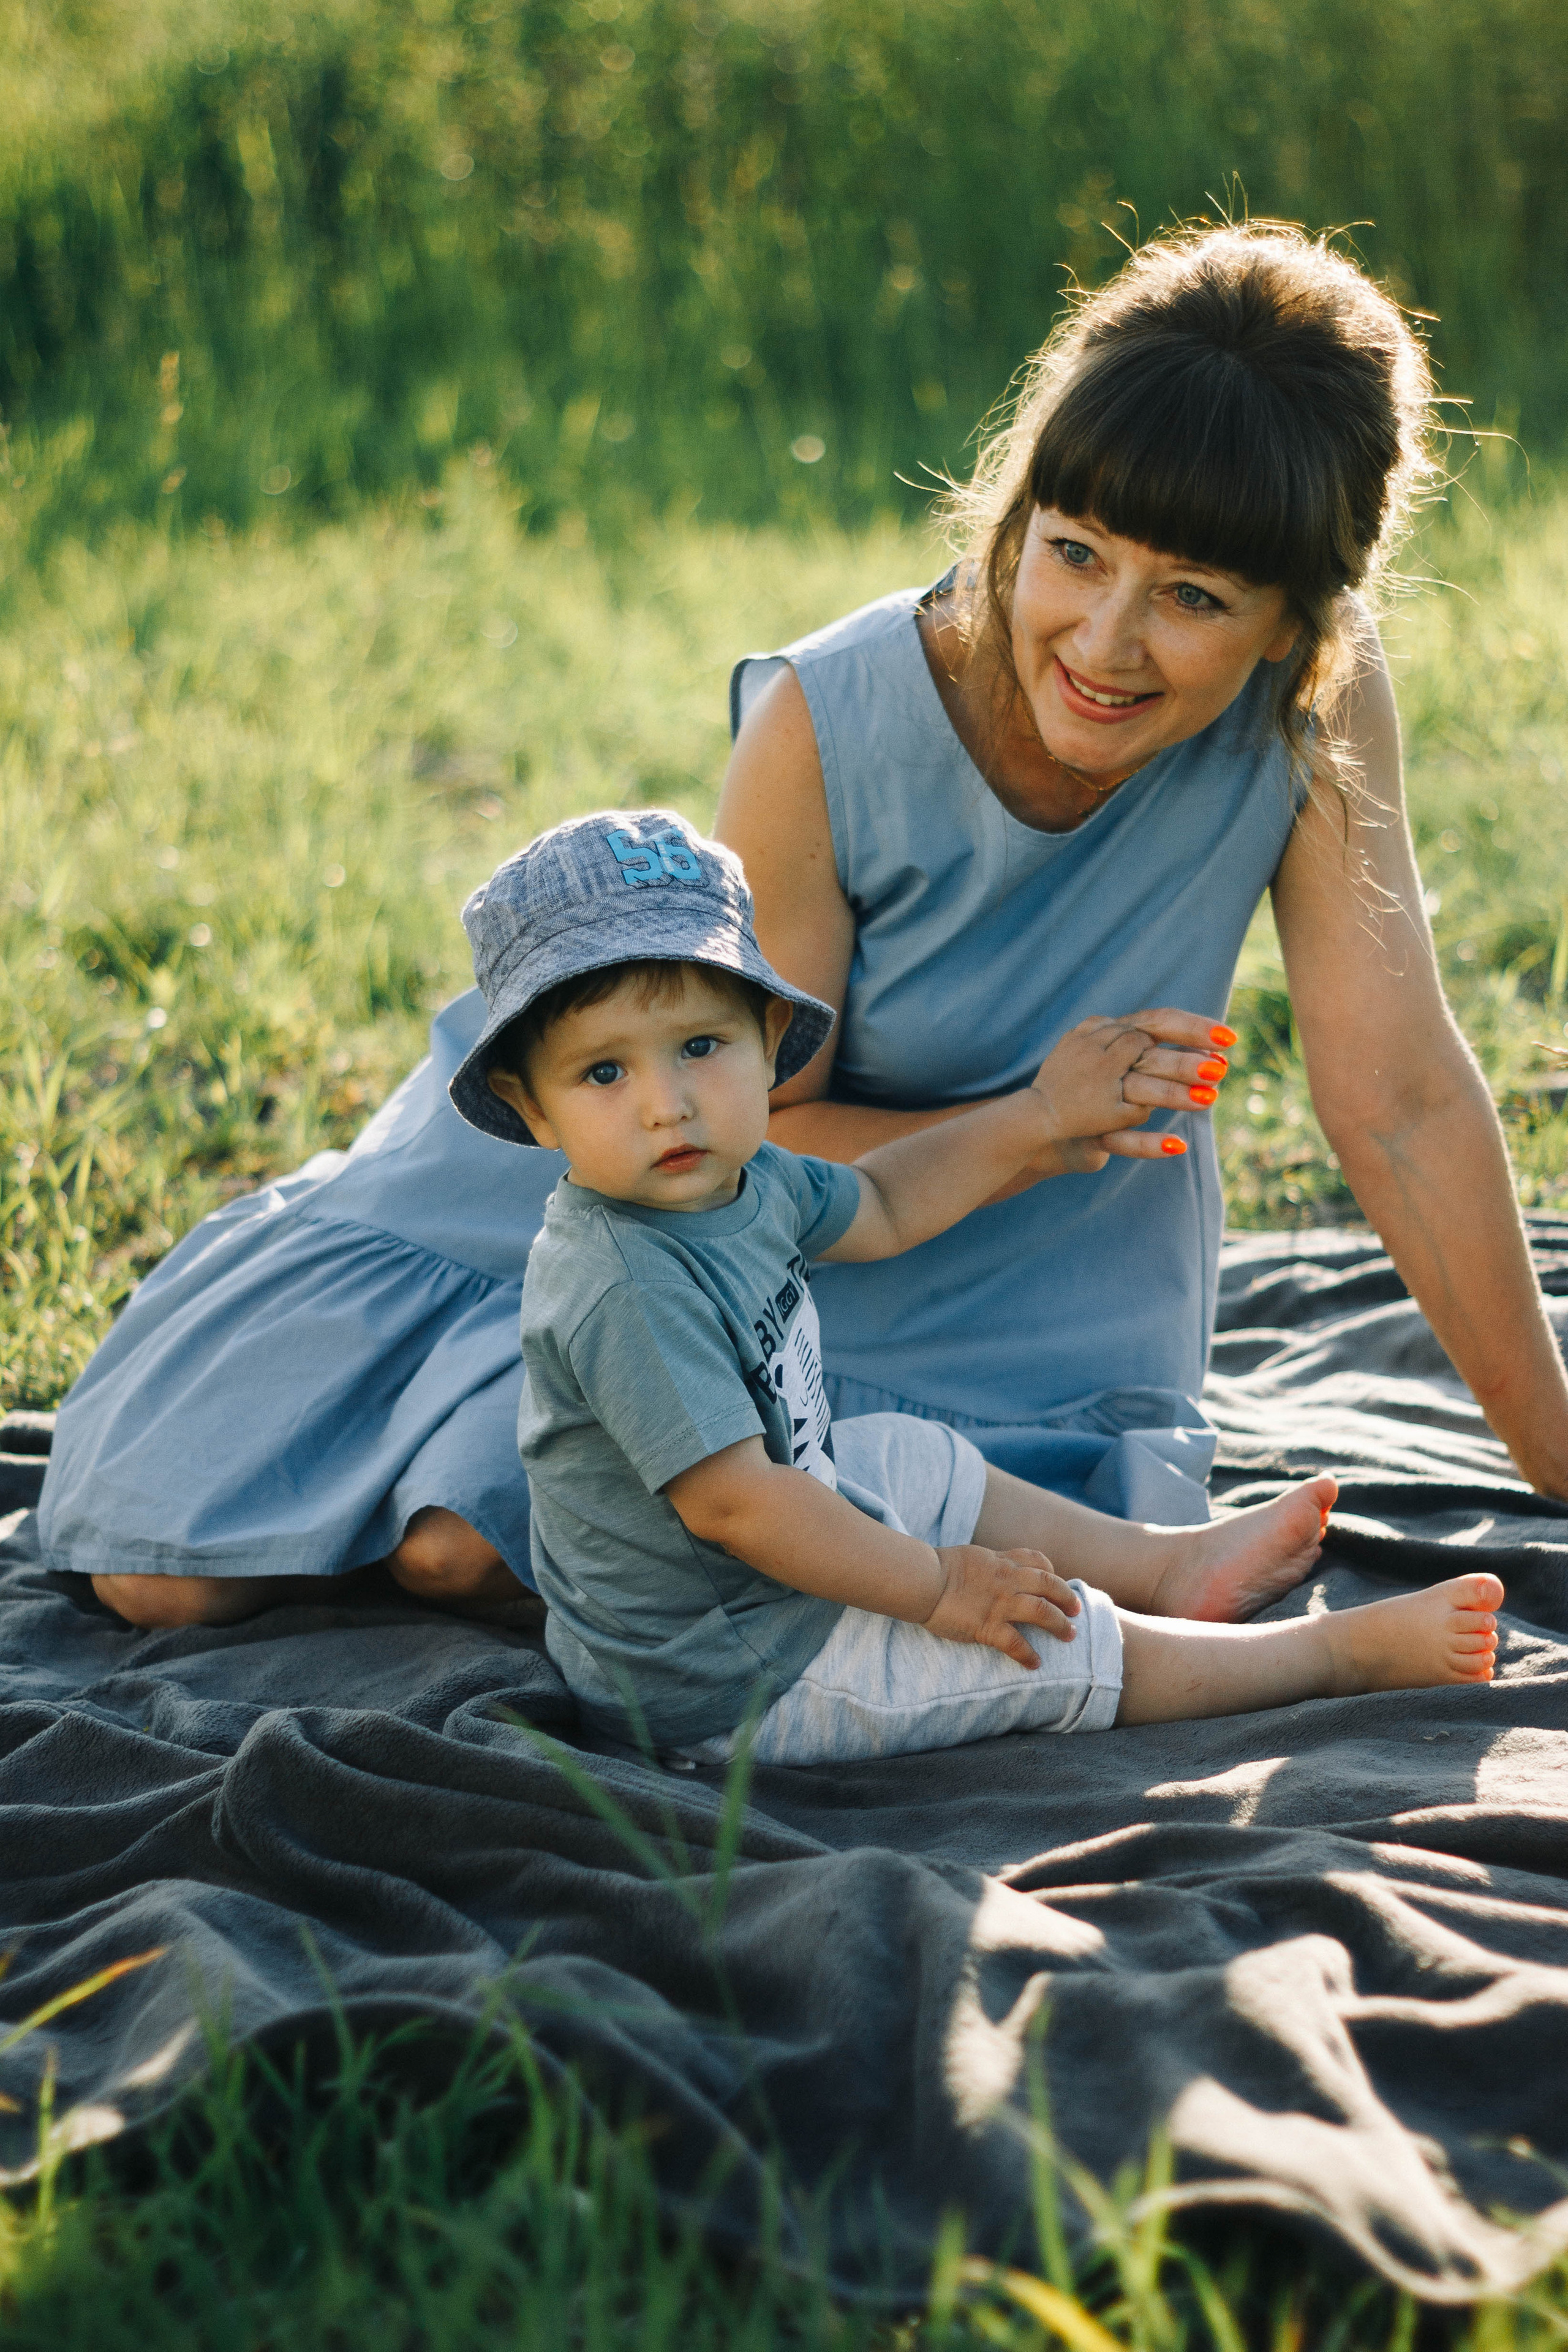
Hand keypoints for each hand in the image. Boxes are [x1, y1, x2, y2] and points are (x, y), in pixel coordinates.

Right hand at [922, 1544, 1081, 1666]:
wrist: (921, 1580)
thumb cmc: (937, 1567)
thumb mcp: (970, 1556)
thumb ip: (988, 1564)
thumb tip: (991, 1569)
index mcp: (1001, 1561)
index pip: (1037, 1560)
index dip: (1052, 1572)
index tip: (1056, 1582)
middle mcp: (1006, 1579)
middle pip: (1049, 1584)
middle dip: (1067, 1598)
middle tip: (1076, 1611)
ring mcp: (999, 1603)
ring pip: (1041, 1611)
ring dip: (1059, 1624)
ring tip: (1070, 1636)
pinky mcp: (987, 1626)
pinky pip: (1015, 1643)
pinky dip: (1028, 1655)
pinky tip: (1035, 1663)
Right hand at [1027, 1009, 1234, 1168]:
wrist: (1037, 1122)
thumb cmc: (1085, 1090)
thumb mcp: (1116, 1061)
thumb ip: (1151, 1053)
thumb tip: (1211, 1059)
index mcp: (1109, 1035)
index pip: (1157, 1022)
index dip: (1194, 1028)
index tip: (1230, 1039)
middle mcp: (1100, 1059)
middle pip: (1148, 1053)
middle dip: (1186, 1060)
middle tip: (1222, 1068)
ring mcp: (1093, 1094)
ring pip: (1138, 1090)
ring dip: (1174, 1094)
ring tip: (1209, 1099)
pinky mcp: (1090, 1129)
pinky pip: (1119, 1137)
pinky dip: (1147, 1143)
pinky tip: (1177, 1146)